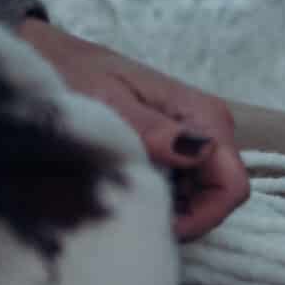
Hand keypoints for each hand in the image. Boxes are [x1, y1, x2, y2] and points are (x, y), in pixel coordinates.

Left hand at [17, 21, 249, 239]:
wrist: (53, 58)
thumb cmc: (77, 74)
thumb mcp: (107, 102)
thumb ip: (151, 129)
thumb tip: (195, 152)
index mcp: (205, 117)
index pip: (231, 186)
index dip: (201, 217)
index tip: (154, 226)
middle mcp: (210, 130)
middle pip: (219, 196)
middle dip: (183, 216)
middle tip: (131, 215)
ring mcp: (194, 140)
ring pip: (202, 196)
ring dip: (168, 208)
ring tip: (121, 199)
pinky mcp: (177, 149)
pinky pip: (182, 187)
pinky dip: (157, 197)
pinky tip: (124, 188)